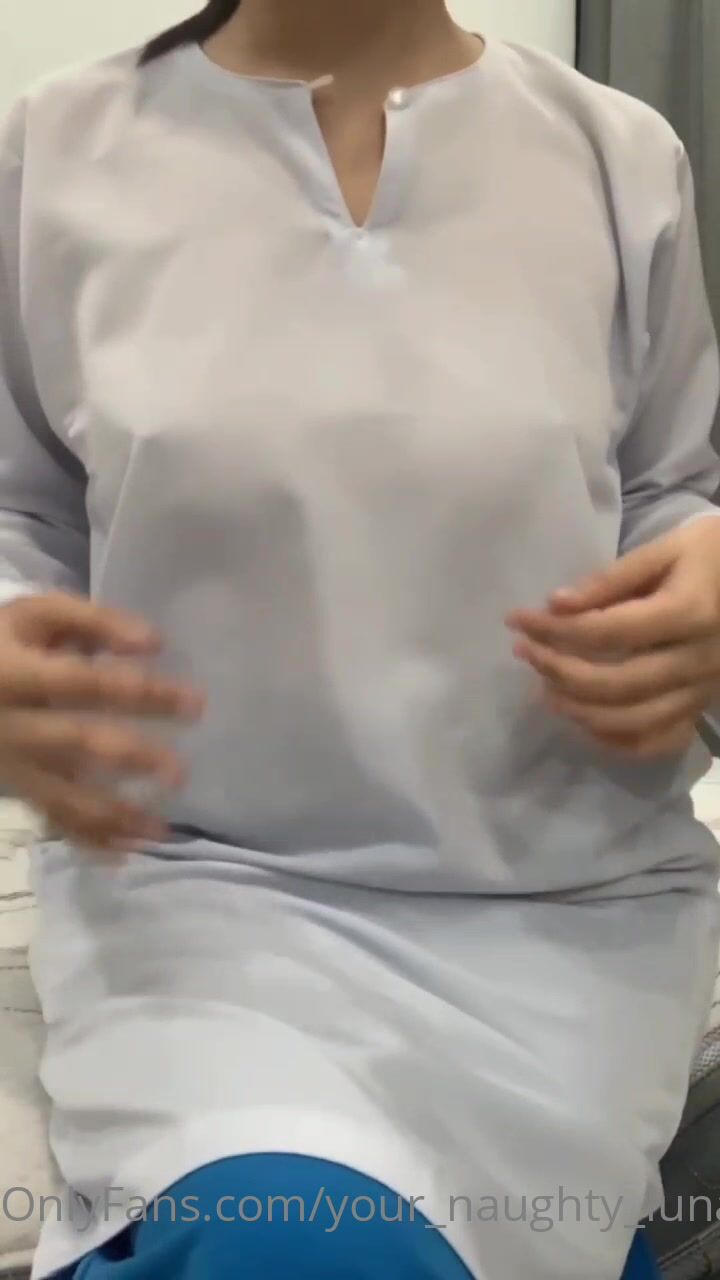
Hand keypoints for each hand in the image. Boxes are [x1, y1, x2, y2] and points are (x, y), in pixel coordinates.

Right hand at [0, 593, 204, 852]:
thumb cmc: (1, 641)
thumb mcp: (37, 615)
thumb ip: (94, 622)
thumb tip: (154, 644)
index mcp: (16, 672)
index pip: (87, 684)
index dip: (141, 694)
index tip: (195, 704)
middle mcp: (10, 725)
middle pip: (76, 744)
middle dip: (132, 759)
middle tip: (181, 774)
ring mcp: (10, 764)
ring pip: (62, 796)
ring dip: (113, 817)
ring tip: (161, 831)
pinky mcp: (13, 788)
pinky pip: (50, 818)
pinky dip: (86, 840)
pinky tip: (124, 854)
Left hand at [506, 518, 719, 758]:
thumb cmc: (710, 554)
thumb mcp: (665, 549)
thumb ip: (611, 579)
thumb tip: (556, 606)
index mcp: (690, 612)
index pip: (607, 631)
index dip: (555, 630)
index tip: (517, 620)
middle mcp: (700, 660)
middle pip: (618, 683)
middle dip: (559, 671)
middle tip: (524, 654)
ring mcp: (704, 690)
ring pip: (635, 721)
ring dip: (580, 711)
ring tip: (545, 689)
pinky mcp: (703, 707)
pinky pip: (659, 741)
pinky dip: (618, 740)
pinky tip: (587, 720)